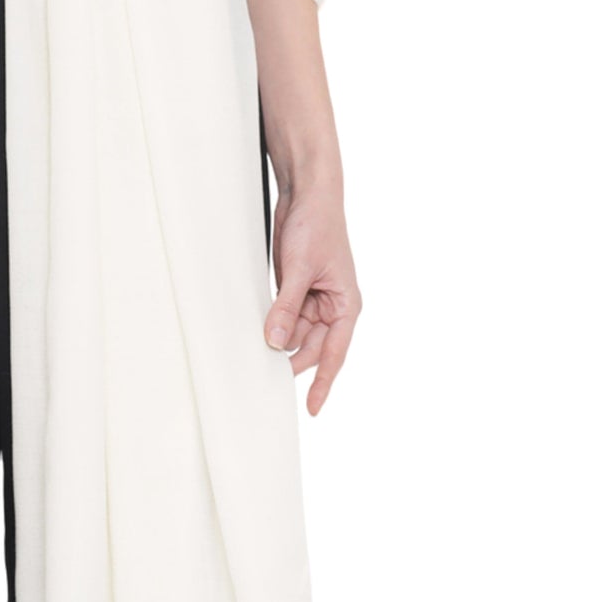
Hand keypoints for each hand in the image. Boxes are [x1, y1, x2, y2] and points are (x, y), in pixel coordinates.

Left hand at [263, 184, 361, 414]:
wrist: (307, 194)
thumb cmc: (317, 226)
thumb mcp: (300, 269)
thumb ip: (287, 307)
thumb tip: (275, 340)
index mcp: (345, 305)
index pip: (334, 353)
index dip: (323, 382)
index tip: (311, 408)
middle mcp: (331, 306)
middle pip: (309, 346)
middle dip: (289, 357)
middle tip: (263, 374)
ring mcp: (312, 297)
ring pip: (293, 331)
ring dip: (277, 337)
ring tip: (256, 347)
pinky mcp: (295, 287)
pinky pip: (283, 314)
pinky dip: (272, 320)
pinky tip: (258, 328)